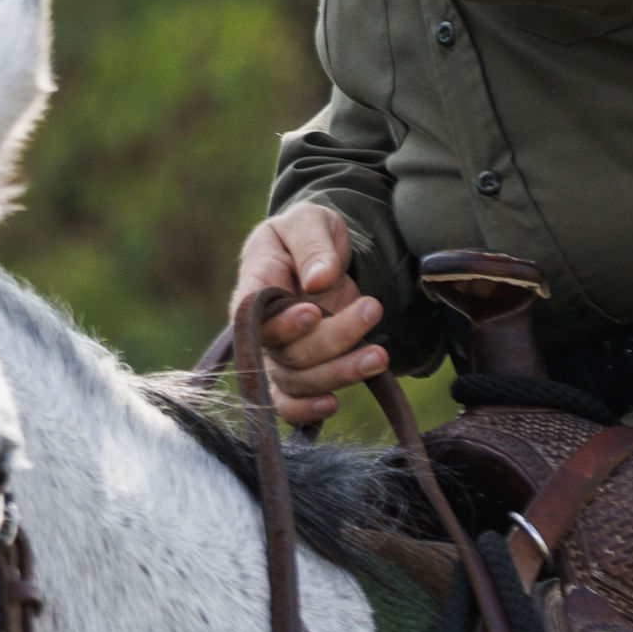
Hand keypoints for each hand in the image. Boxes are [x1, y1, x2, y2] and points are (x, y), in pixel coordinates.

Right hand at [230, 205, 385, 427]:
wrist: (323, 255)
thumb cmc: (310, 234)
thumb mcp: (311, 221)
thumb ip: (313, 245)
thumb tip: (319, 280)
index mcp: (254, 282)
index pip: (253, 314)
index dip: (281, 322)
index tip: (314, 310)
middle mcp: (261, 326)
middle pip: (284, 351)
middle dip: (331, 338)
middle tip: (371, 309)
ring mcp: (278, 354)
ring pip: (295, 379)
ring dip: (338, 372)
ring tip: (379, 355)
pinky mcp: (299, 373)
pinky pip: (290, 404)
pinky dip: (305, 411)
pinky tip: (332, 404)